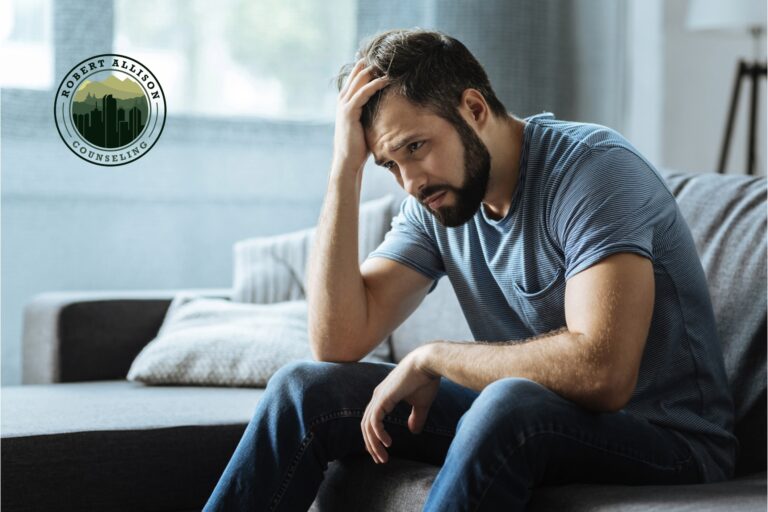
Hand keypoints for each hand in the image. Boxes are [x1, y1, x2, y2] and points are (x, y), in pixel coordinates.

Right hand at [332, 59, 388, 173]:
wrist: (348, 160)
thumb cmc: (360, 146)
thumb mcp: (367, 124)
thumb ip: (372, 112)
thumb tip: (390, 107)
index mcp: (346, 100)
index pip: (357, 76)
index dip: (369, 66)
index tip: (385, 59)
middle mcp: (343, 99)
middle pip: (357, 73)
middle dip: (372, 63)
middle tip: (389, 54)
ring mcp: (344, 104)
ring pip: (360, 79)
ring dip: (375, 70)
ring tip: (390, 62)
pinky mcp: (349, 112)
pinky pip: (363, 92)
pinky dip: (375, 84)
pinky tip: (386, 79)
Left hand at [361, 348, 439, 463]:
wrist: (428, 363)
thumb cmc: (426, 380)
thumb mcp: (421, 404)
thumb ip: (415, 418)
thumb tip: (413, 431)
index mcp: (383, 397)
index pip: (371, 420)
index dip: (373, 437)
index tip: (381, 452)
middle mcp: (377, 397)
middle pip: (366, 425)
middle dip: (371, 445)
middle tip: (380, 460)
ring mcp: (378, 397)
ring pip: (368, 425)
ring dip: (374, 444)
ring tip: (383, 457)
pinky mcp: (383, 398)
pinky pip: (374, 421)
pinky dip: (378, 434)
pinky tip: (387, 444)